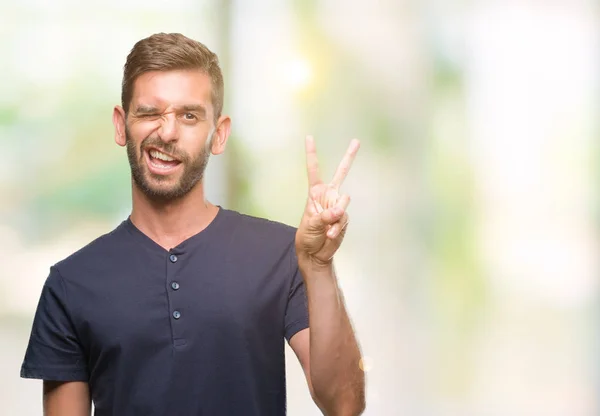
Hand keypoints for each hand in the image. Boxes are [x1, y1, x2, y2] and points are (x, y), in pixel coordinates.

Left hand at [295, 135, 359, 267]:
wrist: (315, 253)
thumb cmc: (307, 235)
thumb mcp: (311, 224)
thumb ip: (326, 215)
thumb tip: (340, 210)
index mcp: (315, 193)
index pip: (314, 170)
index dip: (312, 153)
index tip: (309, 137)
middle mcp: (328, 196)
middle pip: (341, 173)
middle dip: (349, 157)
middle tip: (356, 141)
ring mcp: (338, 206)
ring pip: (344, 202)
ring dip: (335, 216)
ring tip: (326, 228)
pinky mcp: (344, 217)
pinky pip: (344, 218)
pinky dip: (337, 228)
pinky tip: (330, 234)